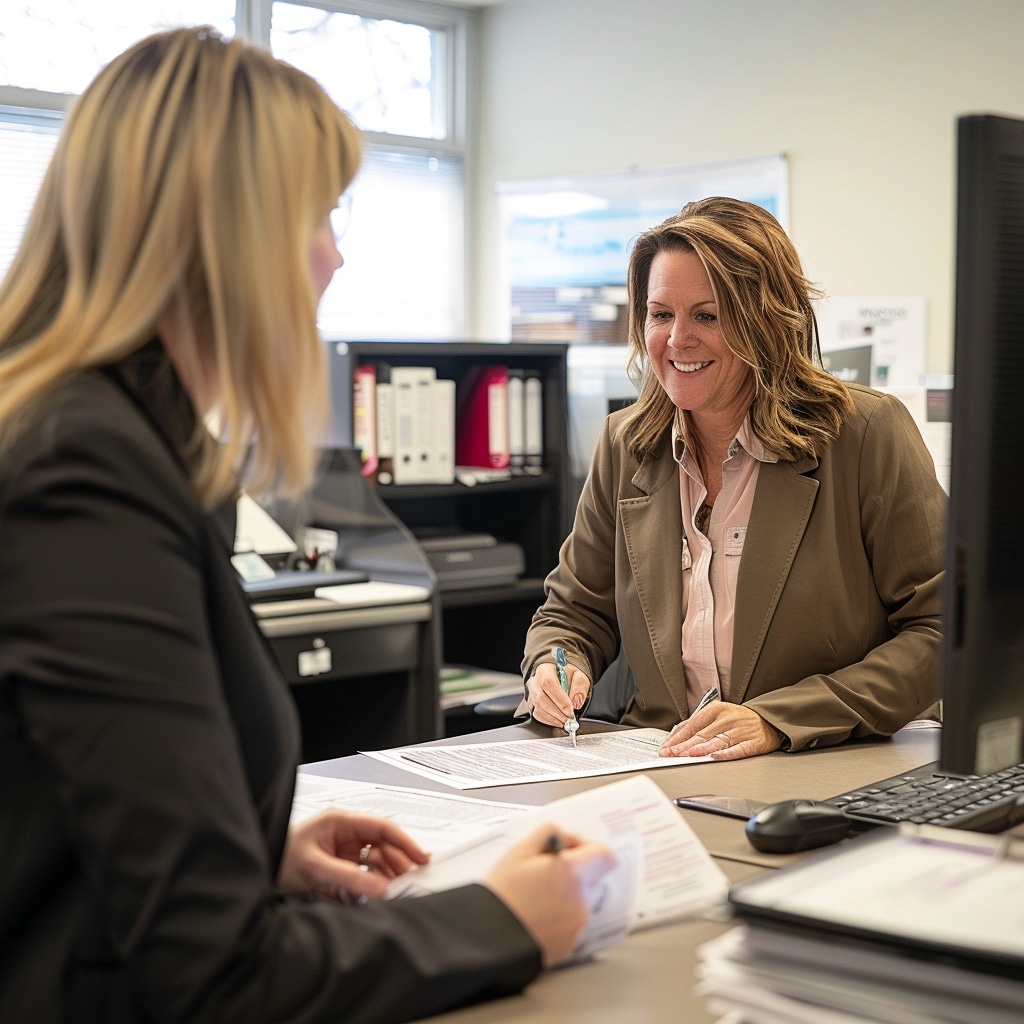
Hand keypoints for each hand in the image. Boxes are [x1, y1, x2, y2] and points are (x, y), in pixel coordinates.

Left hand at [279, 810, 429, 900]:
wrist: (259, 869)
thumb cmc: (279, 856)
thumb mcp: (315, 868)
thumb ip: (349, 878)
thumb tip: (379, 886)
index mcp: (341, 822)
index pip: (381, 828)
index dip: (404, 841)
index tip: (420, 857)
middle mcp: (345, 834)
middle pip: (382, 845)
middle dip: (397, 863)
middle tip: (411, 880)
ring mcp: (343, 851)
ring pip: (375, 861)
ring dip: (385, 876)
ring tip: (395, 891)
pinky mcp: (339, 868)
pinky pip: (363, 875)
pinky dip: (370, 886)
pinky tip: (375, 895)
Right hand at [484, 825, 616, 967]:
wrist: (488, 940)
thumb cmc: (501, 897)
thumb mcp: (519, 851)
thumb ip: (549, 833)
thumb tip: (566, 837)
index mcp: (572, 874)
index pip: (604, 854)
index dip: (589, 847)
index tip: (573, 849)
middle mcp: (581, 902)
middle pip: (592, 877)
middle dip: (573, 871)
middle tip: (544, 873)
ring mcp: (577, 926)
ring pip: (581, 900)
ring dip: (566, 894)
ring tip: (535, 897)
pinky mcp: (570, 945)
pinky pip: (572, 922)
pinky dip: (560, 916)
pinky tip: (536, 915)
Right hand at [525, 662, 591, 728]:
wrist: (561, 677)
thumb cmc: (568, 675)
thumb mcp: (579, 675)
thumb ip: (580, 685)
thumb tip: (576, 702)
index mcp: (545, 669)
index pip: (548, 682)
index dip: (559, 698)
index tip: (570, 709)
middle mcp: (535, 681)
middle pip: (541, 698)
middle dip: (557, 711)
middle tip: (570, 718)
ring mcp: (532, 693)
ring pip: (538, 708)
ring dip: (554, 718)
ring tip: (566, 720)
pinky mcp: (532, 703)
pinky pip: (538, 715)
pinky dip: (550, 721)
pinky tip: (559, 721)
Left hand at [658, 701, 782, 760]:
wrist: (768, 721)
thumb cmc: (739, 719)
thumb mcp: (718, 714)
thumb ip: (699, 723)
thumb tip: (677, 735)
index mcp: (716, 709)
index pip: (692, 724)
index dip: (677, 737)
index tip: (666, 747)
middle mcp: (727, 719)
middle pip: (701, 734)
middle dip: (683, 746)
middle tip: (670, 754)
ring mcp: (740, 731)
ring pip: (716, 741)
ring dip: (700, 749)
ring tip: (686, 755)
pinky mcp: (752, 743)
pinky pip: (736, 749)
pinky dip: (725, 754)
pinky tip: (714, 757)